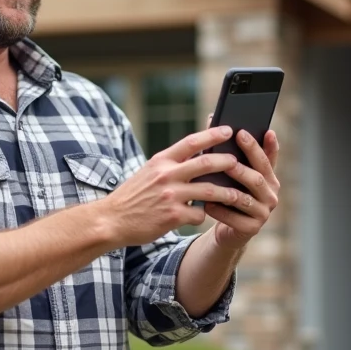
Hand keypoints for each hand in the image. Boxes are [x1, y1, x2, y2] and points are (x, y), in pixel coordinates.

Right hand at [104, 126, 249, 246]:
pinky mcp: (173, 217)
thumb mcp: (148, 172)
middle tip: (239, 162)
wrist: (111, 220)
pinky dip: (202, 216)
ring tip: (237, 194)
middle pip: (206, 164)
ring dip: (226, 193)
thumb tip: (197, 155)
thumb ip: (170, 164)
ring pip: (209, 191)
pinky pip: (198, 215)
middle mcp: (166, 175)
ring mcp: (170, 196)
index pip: (191, 142)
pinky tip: (199, 217)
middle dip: (227, 162)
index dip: (212, 134)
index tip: (228, 130)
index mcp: (161, 161)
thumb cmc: (133, 195)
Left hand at [205, 129, 280, 250]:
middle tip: (229, 154)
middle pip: (258, 177)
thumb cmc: (227, 194)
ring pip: (245, 197)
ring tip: (213, 178)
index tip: (256, 131)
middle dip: (243, 164)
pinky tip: (207, 204)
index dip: (264, 146)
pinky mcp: (252, 228)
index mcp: (269, 178)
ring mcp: (264, 213)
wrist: (227, 229)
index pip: (267, 158)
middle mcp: (271, 194)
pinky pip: (235, 218)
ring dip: (229, 188)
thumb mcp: (230, 174)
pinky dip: (220, 210)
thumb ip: (227, 150)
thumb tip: (212, 118)